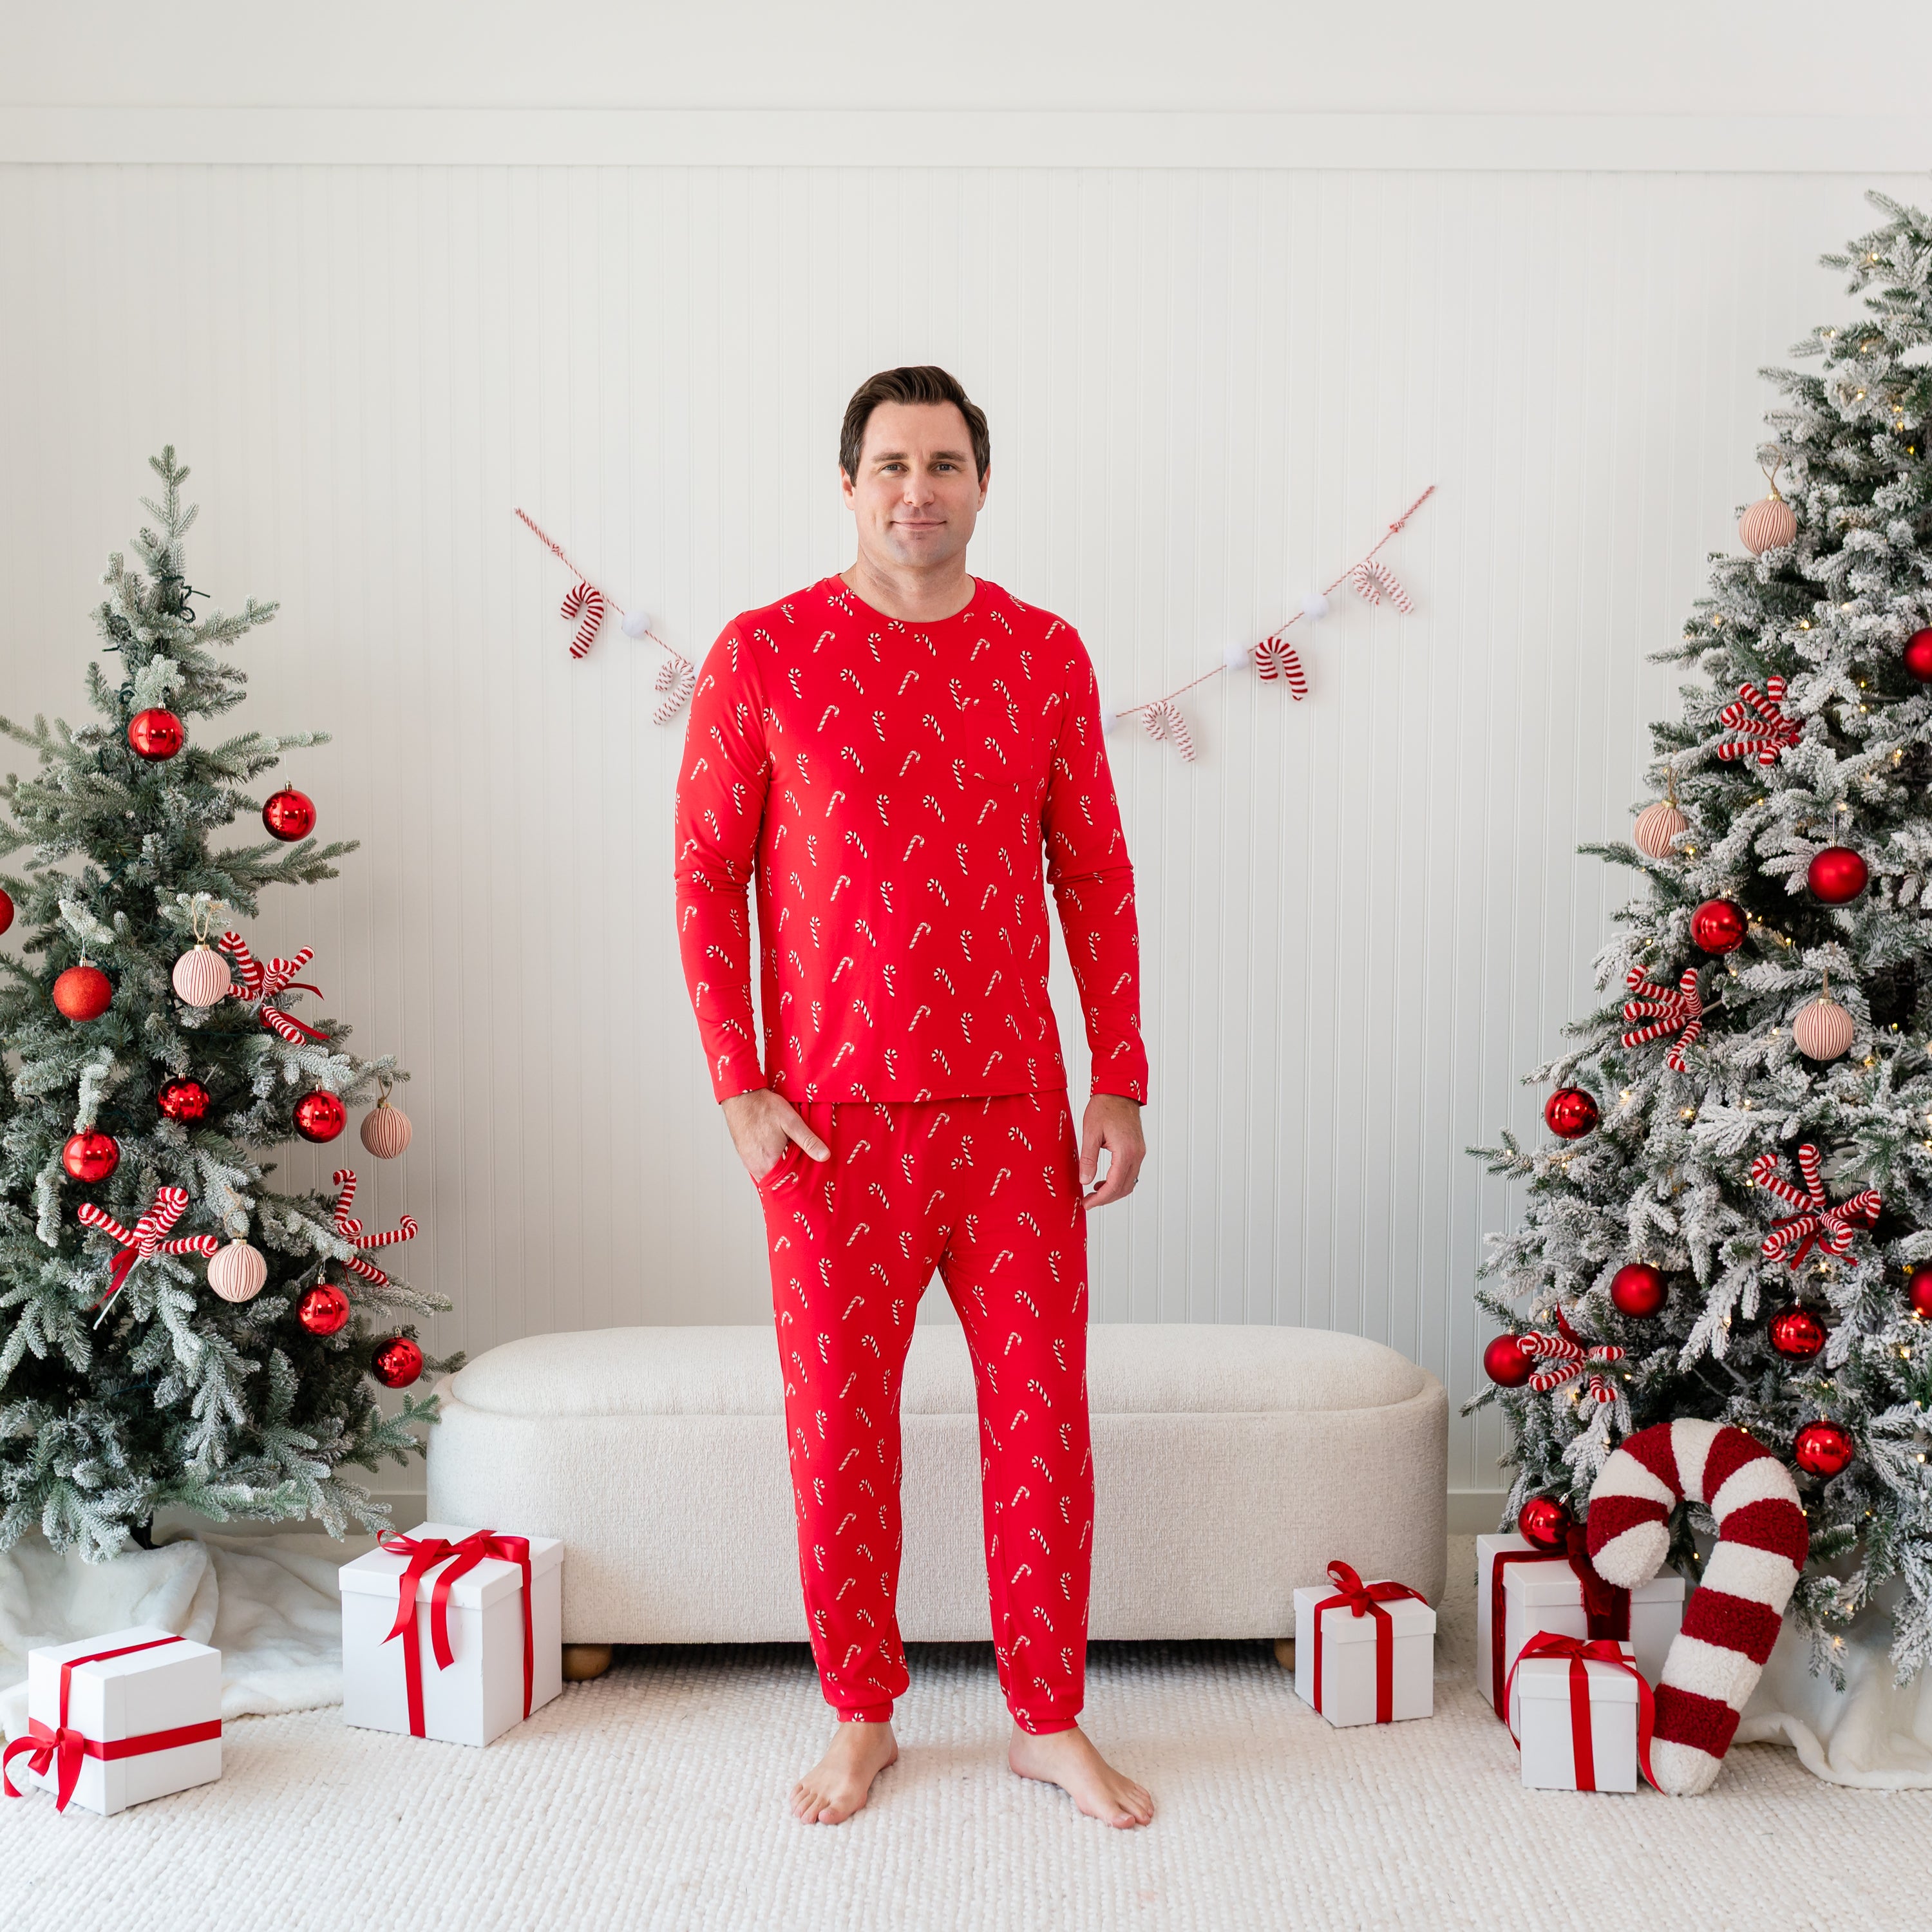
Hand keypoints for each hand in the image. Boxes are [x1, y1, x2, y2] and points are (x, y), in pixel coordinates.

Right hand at [721, 1088, 829, 1182]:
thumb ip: (808, 1141)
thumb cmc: (763, 1107)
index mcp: (770, 1162)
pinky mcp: (745, 1156)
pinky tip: (778, 1155)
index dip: (800, 1182)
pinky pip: (760, 1168)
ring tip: (792, 1162)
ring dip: (780, 1171)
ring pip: (769, 1175)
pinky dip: (770, 1165)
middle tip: (804, 1171)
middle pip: (778, 1181)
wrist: (740, 1096)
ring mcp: (749, 1162)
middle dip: (791, 1177)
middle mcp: (756, 1166)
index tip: (811, 1180)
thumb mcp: (791, 1121)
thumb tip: (824, 1156)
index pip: (788, 1183)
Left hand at [1078, 1095, 1143, 1209]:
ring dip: (1113, 1191)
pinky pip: (1131, 1173)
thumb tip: (1084, 1181)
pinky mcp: (1138, 1150)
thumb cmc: (1104, 1107)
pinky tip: (1104, 1180)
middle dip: (1106, 1199)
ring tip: (1094, 1192)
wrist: (1119, 1091)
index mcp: (1125, 1152)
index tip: (1087, 1204)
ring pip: (1129, 1183)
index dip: (1100, 1199)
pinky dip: (1119, 1181)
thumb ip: (1088, 1159)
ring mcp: (1139, 1152)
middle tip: (1088, 1201)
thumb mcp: (1090, 1133)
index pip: (1114, 1185)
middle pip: (1124, 1188)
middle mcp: (1137, 1154)